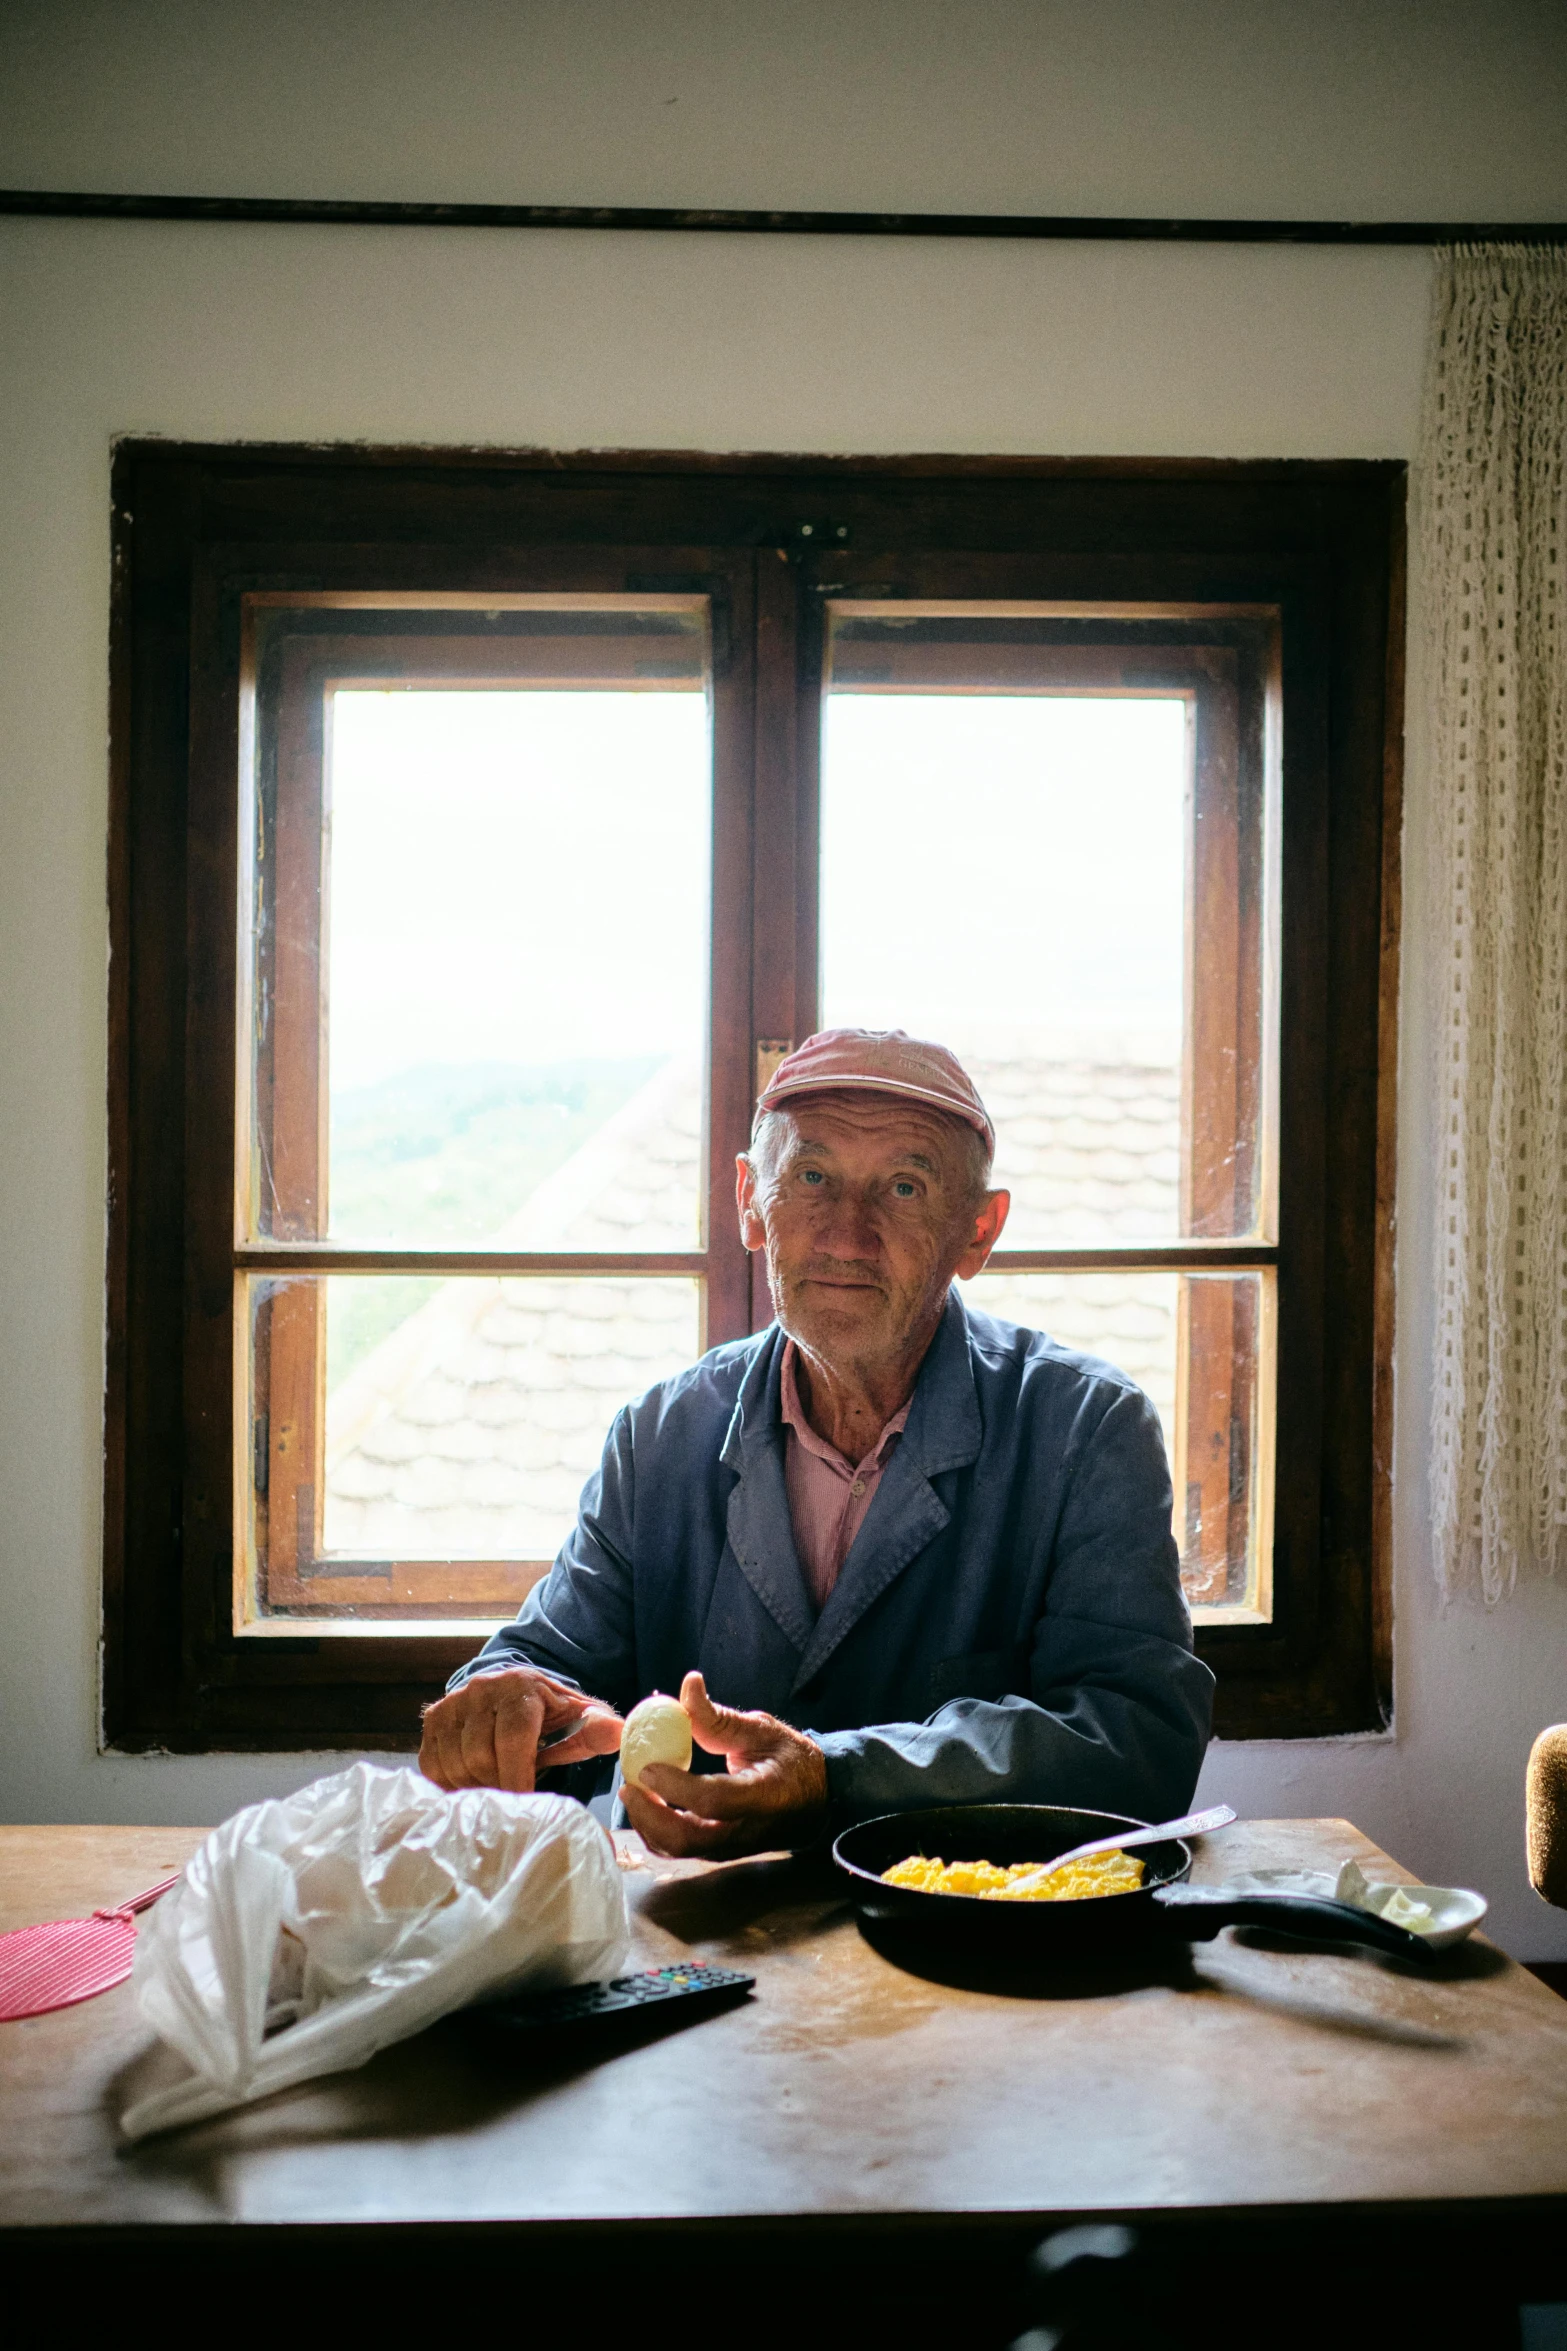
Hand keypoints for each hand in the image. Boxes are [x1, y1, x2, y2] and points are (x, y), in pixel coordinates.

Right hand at [419, 1666, 623, 1793]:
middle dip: (500, 1784)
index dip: (519, 1776)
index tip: (526, 1804)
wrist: (509, 1691)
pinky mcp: (432, 1720)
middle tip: (515, 1795)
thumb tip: (619, 1734)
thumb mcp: (578, 1717)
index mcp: (520, 1687)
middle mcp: (481, 1689)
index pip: (514, 1738)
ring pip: (455, 1764)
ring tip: (497, 1784)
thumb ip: (598, 1728)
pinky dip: (453, 1783)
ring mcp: (452, 1703)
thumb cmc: (549, 1712)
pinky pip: (434, 1767)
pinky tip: (473, 1781)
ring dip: (476, 1785)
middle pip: (481, 1756)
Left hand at [621, 1671, 828, 1857]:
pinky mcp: (720, 1853)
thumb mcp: (763, 1730)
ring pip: (680, 1851)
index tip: (648, 1765)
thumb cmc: (791, 1759)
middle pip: (688, 1840)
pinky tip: (648, 1805)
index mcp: (764, 1796)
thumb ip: (720, 1717)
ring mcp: (732, 1848)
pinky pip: (682, 1850)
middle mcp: (745, 1830)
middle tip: (629, 1784)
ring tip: (633, 1793)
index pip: (714, 1801)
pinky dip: (657, 1831)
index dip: (677, 1786)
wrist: (818, 1799)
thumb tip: (688, 1684)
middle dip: (650, 1816)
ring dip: (648, 1825)